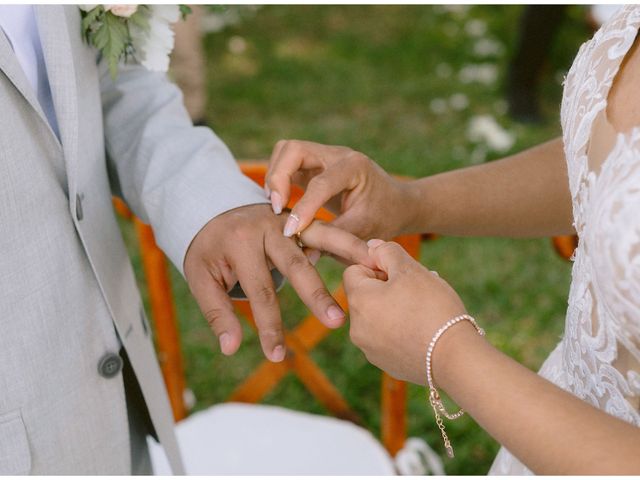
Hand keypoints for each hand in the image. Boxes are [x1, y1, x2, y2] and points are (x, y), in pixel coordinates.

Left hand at [183, 204, 373, 361]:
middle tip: (336, 322)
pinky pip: (326, 231)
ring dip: (348, 255)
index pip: (260, 290)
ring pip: (320, 238)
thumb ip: (217, 312)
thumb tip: (231, 349)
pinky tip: (372, 255)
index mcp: (239, 242)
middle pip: (295, 265)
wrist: (212, 207)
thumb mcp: (200, 277)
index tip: (277, 356)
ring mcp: (286, 219)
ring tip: (375, 271)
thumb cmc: (207, 249)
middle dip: (316, 295)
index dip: (270, 326)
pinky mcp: (299, 218)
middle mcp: (266, 227)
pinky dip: (348, 242)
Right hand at [265, 140, 418, 240]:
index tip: (291, 232)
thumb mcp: (364, 231)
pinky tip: (279, 203)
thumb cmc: (383, 218)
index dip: (303, 208)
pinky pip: (286, 161)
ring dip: (275, 176)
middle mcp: (337, 154)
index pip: (321, 183)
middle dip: (278, 178)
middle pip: (294, 150)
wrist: (394, 204)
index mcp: (355, 167)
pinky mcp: (313, 163)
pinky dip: (277, 179)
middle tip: (276, 209)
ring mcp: (323, 155)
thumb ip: (336, 240)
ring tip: (276, 206)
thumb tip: (303, 252)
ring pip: (285, 151)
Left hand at [343, 240, 467, 384]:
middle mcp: (356, 328)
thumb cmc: (432, 308)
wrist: (455, 358)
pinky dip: (400, 332)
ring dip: (394, 309)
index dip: (378, 267)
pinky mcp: (386, 364)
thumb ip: (387, 252)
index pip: (354, 271)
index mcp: (358, 301)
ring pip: (377, 318)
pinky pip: (387, 339)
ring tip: (424, 312)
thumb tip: (372, 247)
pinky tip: (423, 332)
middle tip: (418, 292)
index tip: (403, 276)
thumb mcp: (410, 269)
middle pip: (366, 296)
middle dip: (388, 289)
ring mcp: (370, 349)